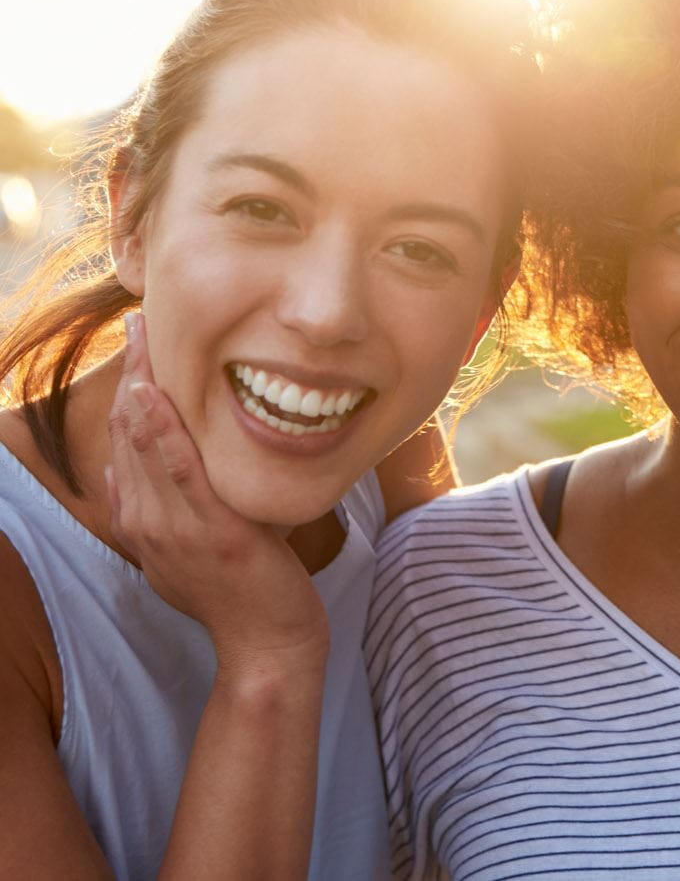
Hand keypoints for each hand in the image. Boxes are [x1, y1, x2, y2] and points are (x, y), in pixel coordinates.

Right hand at [106, 312, 327, 674]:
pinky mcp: (209, 532)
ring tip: (144, 334)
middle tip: (139, 319)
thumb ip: (169, 509)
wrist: (267, 645)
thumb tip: (141, 472)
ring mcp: (173, 528)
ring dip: (144, 383)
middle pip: (130, 432)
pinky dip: (161, 430)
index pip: (128, 443)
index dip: (131, 389)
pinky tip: (153, 394)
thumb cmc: (244, 593)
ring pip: (147, 443)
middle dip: (135, 371)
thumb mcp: (193, 547)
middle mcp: (147, 522)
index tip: (140, 345)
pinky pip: (179, 472)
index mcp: (143, 522)